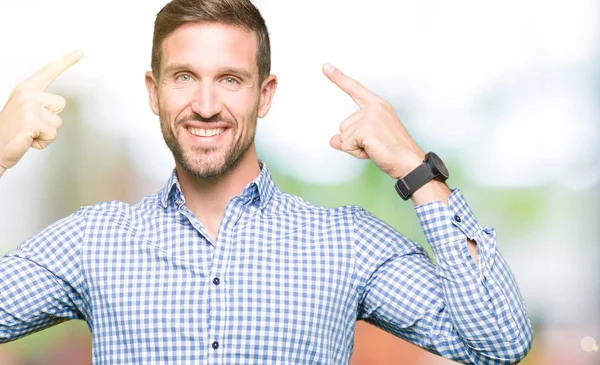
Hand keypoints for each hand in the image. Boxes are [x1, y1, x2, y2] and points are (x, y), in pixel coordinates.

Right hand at [0, 50, 82, 174]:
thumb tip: (55, 105)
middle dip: (51, 119)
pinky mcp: (32, 120)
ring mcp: (29, 106)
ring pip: (58, 121)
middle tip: (31, 126)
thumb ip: (39, 104)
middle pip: (61, 104)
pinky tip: (28, 139)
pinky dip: (43, 141)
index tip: (80, 52)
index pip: (48, 72)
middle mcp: (26, 94)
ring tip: (29, 133)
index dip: (65, 62)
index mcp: (24, 90)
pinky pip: (53, 134)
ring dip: (47, 132)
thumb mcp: (24, 111)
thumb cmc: (10, 133)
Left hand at [323, 63, 424, 178]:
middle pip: (344, 126)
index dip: (338, 78)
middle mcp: (374, 108)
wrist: (410, 162)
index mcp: (378, 106)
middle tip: (376, 144)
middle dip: (354, 140)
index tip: (325, 66)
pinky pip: (346, 145)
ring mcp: (370, 117)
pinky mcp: (365, 130)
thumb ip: (349, 138)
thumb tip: (332, 140)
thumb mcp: (368, 140)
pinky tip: (372, 151)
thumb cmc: (394, 152)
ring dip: (355, 147)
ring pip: (343, 137)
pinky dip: (356, 153)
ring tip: (376, 148)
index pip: (355, 89)